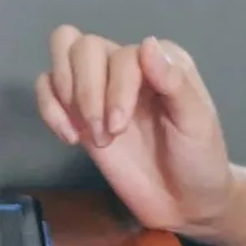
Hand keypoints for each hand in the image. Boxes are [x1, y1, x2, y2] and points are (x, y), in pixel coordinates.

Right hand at [38, 27, 232, 236]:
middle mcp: (129, 65)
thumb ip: (175, 83)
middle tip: (106, 134)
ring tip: (89, 135)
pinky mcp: (79, 112)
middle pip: (84, 47)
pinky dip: (49, 108)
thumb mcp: (197, 123)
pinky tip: (69, 138)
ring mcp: (101, 86)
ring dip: (67, 96)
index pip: (122, 54)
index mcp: (162, 60)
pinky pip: (46, 86)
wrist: (185, 202)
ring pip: (63, 53)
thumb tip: (146, 43)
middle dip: (87, 92)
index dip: (115, 88)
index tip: (120, 126)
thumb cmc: (199, 160)